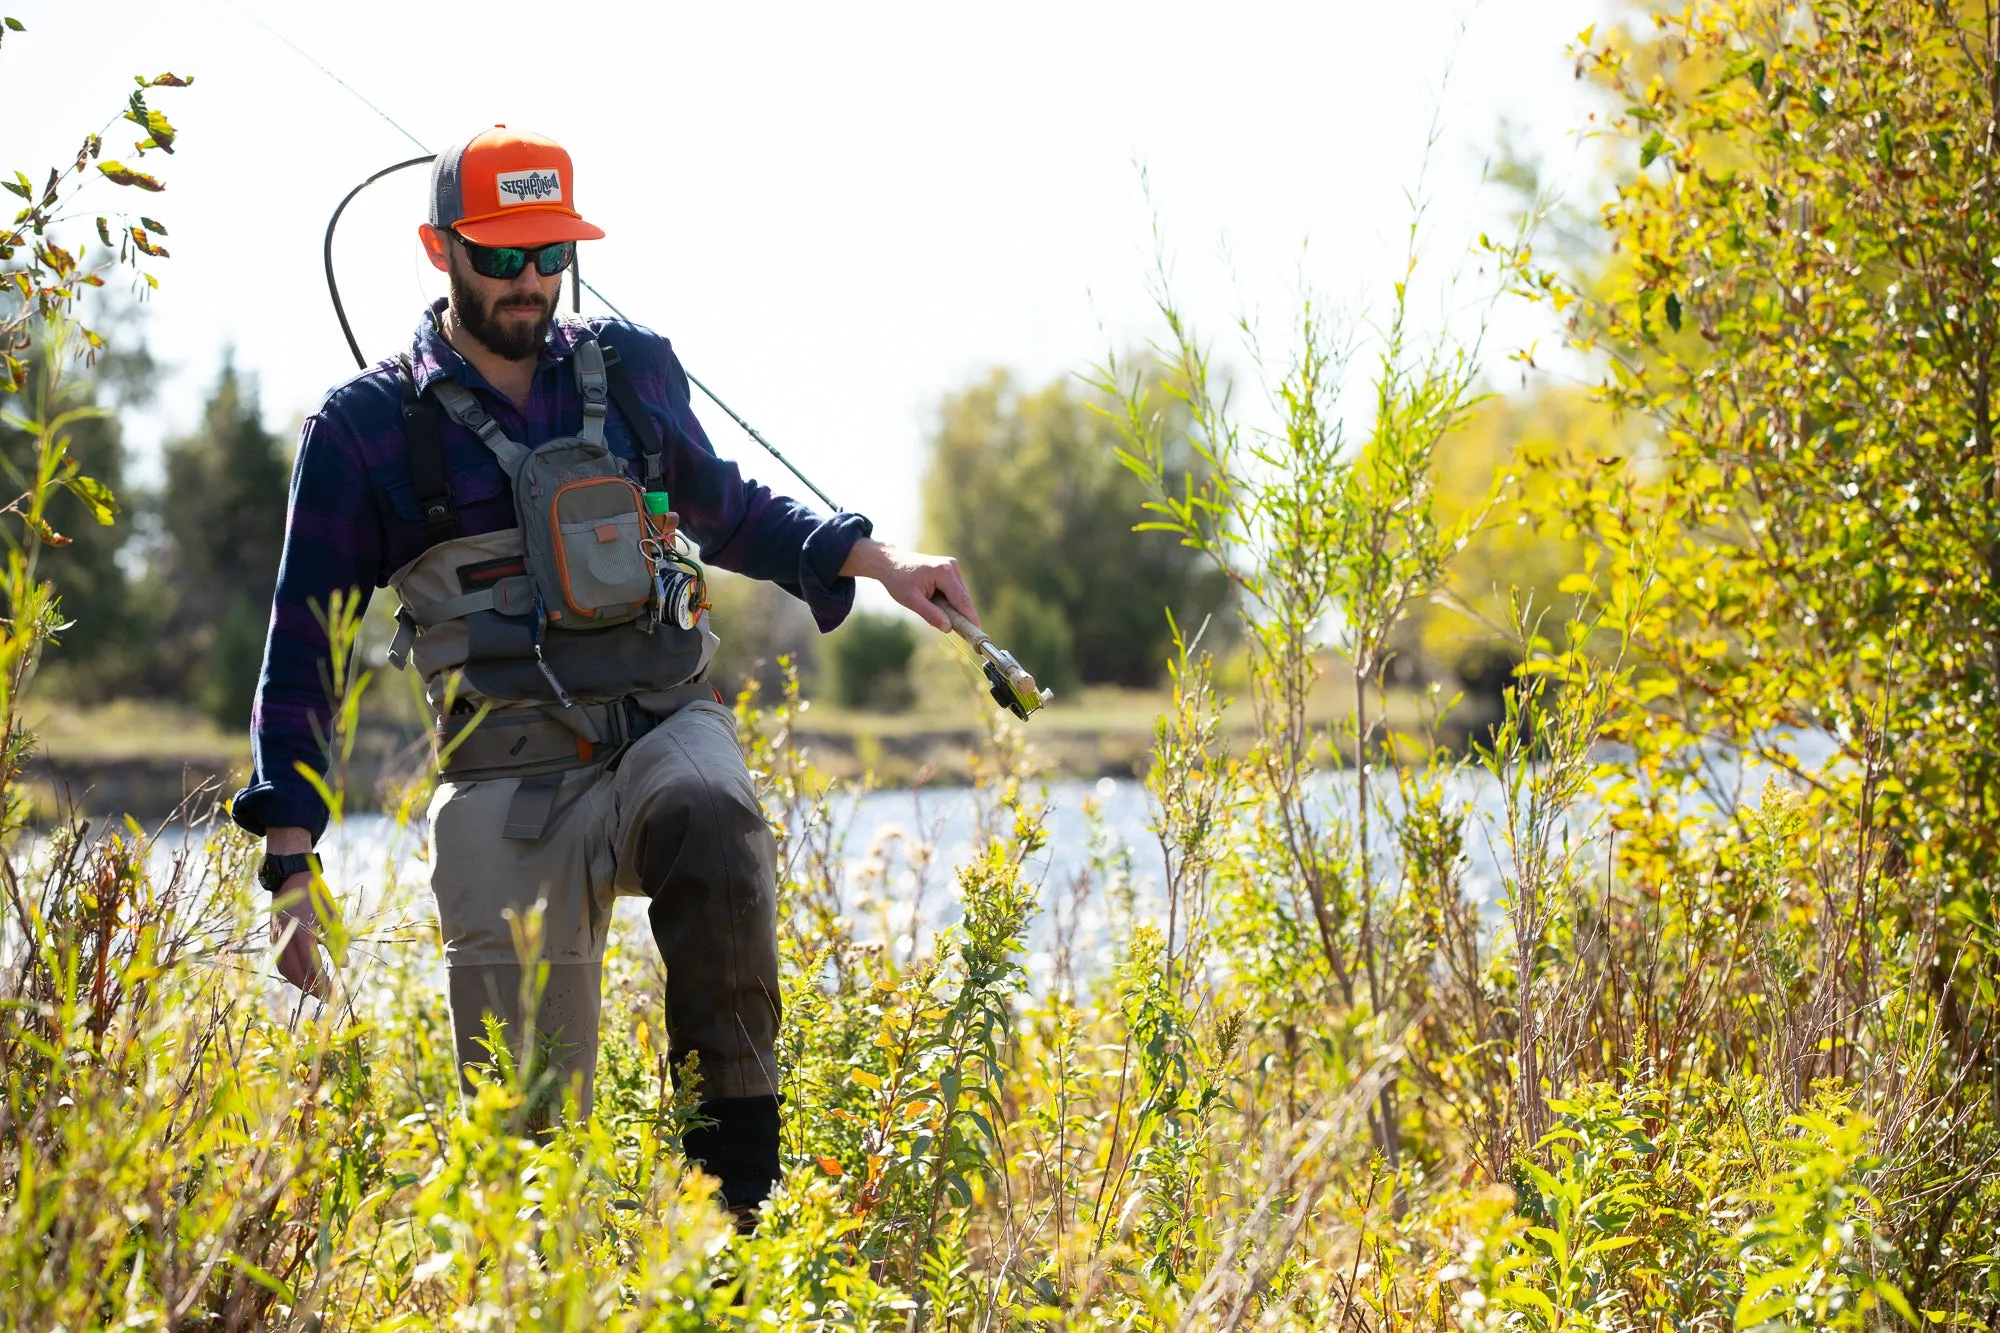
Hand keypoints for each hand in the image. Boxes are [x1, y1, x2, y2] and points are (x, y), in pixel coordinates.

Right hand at [271, 877, 330, 999]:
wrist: (290, 879)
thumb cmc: (315, 896)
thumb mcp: (331, 917)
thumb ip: (336, 942)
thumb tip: (345, 965)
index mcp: (302, 934)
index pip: (311, 967)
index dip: (321, 983)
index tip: (332, 994)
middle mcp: (286, 939)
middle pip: (295, 973)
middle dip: (310, 988)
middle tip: (325, 998)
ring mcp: (277, 939)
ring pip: (285, 969)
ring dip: (298, 983)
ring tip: (314, 991)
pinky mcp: (273, 937)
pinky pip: (280, 961)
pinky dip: (290, 972)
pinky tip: (301, 977)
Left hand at [840, 538, 978, 631]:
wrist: (890, 562)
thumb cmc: (898, 579)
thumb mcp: (911, 600)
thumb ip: (930, 614)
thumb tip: (948, 628)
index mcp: (944, 572)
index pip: (961, 599)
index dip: (970, 617)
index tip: (977, 632)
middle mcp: (952, 566)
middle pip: (962, 598)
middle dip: (958, 614)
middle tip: (949, 628)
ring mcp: (952, 566)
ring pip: (959, 595)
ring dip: (951, 607)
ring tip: (930, 607)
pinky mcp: (950, 569)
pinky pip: (955, 591)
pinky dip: (948, 600)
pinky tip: (934, 601)